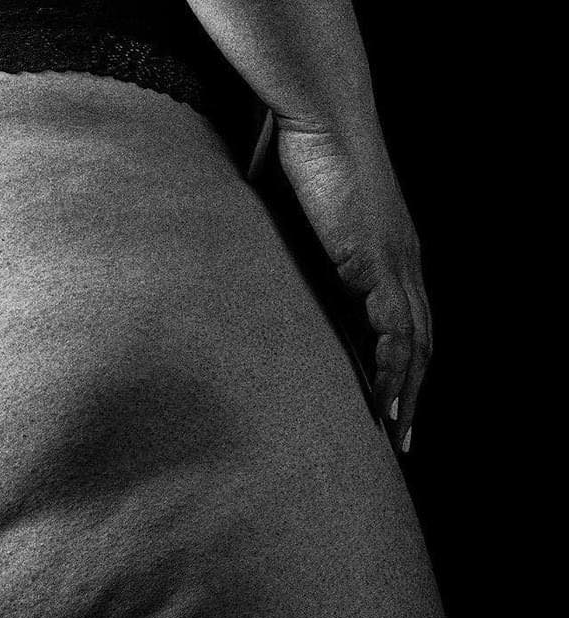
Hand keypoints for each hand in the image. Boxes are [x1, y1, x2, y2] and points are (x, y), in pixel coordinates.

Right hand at [276, 118, 431, 450]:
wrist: (317, 116)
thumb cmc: (305, 155)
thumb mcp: (299, 215)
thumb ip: (293, 245)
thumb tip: (260, 258)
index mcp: (390, 252)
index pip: (406, 322)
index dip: (402, 366)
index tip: (391, 403)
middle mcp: (405, 261)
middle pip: (421, 341)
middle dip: (413, 392)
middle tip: (404, 436)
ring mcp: (397, 263)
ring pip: (414, 344)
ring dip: (406, 392)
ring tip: (396, 433)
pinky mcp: (378, 263)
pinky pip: (393, 331)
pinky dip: (392, 371)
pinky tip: (385, 401)